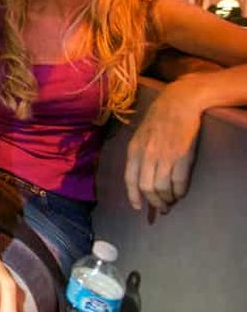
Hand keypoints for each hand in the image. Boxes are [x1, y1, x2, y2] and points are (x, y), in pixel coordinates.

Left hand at [125, 80, 200, 212]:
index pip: (129, 179)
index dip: (133, 196)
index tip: (137, 208)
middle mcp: (147, 155)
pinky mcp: (182, 156)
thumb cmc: (158, 119)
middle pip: (147, 188)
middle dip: (154, 202)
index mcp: (134, 150)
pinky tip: (180, 193)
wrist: (178, 103)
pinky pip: (179, 182)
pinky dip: (179, 192)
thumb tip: (140, 176)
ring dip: (167, 199)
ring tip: (171, 202)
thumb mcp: (140, 135)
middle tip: (161, 208)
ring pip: (162, 188)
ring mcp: (164, 156)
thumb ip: (138, 154)